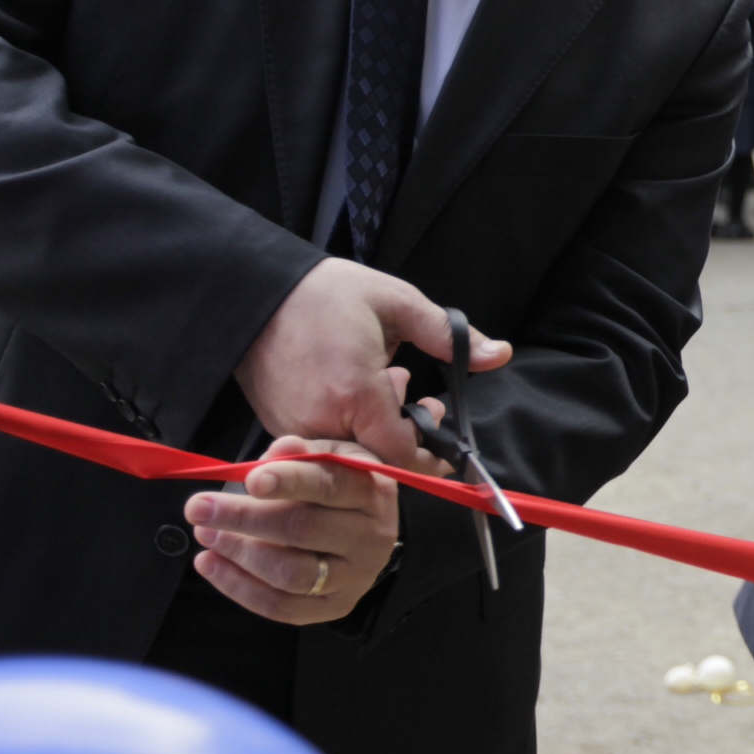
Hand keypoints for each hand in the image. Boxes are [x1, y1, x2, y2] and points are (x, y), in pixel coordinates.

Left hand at [184, 436, 399, 623]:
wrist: (364, 529)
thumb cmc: (336, 485)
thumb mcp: (327, 456)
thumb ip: (300, 453)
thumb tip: (277, 453)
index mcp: (372, 491)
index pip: (330, 485)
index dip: (289, 481)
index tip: (249, 481)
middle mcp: (371, 538)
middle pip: (304, 530)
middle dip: (245, 518)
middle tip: (199, 508)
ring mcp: (356, 578)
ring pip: (292, 574)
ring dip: (239, 554)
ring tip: (205, 534)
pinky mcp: (335, 607)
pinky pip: (281, 607)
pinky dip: (238, 588)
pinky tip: (209, 563)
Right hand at [234, 259, 510, 469]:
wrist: (252, 292)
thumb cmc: (325, 294)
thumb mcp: (396, 302)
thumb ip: (448, 336)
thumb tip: (501, 354)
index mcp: (356, 394)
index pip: (402, 454)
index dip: (429, 454)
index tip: (444, 438)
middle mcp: (322, 421)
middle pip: (377, 460)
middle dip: (405, 438)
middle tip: (416, 398)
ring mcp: (295, 428)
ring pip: (349, 456)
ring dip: (375, 433)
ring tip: (385, 383)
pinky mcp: (279, 426)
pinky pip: (322, 447)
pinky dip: (346, 430)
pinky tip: (353, 393)